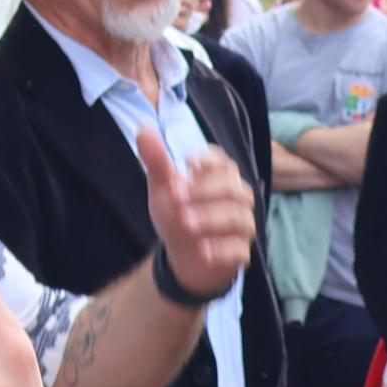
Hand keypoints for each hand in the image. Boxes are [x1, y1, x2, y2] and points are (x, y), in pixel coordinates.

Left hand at [134, 126, 257, 299]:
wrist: (182, 257)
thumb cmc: (178, 214)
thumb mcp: (164, 189)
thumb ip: (157, 161)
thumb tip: (144, 129)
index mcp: (220, 176)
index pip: (222, 161)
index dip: (206, 162)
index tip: (186, 166)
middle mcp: (237, 197)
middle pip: (231, 187)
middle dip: (204, 192)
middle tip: (176, 199)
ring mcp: (243, 225)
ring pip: (238, 217)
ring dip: (210, 218)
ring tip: (184, 224)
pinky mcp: (240, 252)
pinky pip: (238, 248)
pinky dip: (220, 249)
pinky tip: (200, 251)